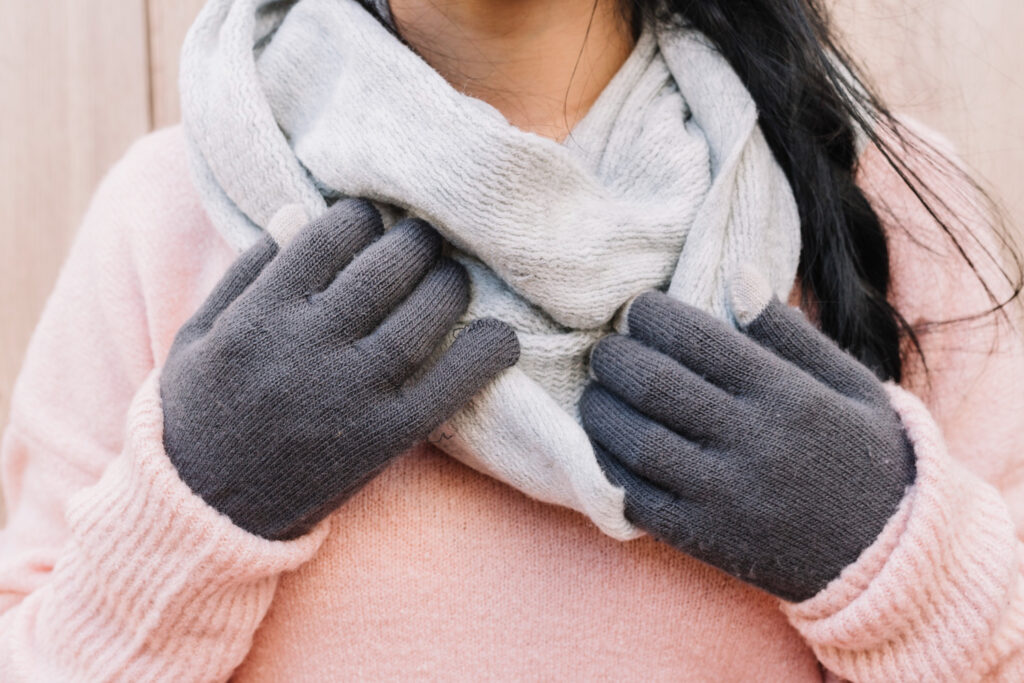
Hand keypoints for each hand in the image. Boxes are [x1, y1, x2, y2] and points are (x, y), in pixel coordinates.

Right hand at [160, 198, 519, 539]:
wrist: (202, 512)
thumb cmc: (197, 414)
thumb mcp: (198, 335)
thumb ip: (244, 274)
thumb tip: (294, 213)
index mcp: (259, 314)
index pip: (328, 237)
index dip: (361, 218)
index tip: (372, 222)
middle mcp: (306, 346)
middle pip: (384, 270)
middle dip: (414, 242)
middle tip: (424, 242)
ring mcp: (348, 393)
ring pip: (420, 319)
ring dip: (449, 286)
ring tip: (450, 278)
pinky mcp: (381, 439)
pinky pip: (446, 389)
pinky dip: (482, 359)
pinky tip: (501, 338)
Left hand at [580, 290, 914, 601]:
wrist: (890, 560)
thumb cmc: (868, 458)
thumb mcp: (852, 386)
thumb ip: (791, 334)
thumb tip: (736, 274)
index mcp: (788, 396)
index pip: (697, 339)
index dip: (652, 316)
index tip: (639, 309)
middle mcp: (753, 443)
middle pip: (655, 386)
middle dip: (615, 358)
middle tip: (606, 350)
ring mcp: (725, 496)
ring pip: (636, 443)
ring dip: (601, 410)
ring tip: (596, 393)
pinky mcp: (705, 539)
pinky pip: (637, 500)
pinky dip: (608, 468)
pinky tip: (605, 446)